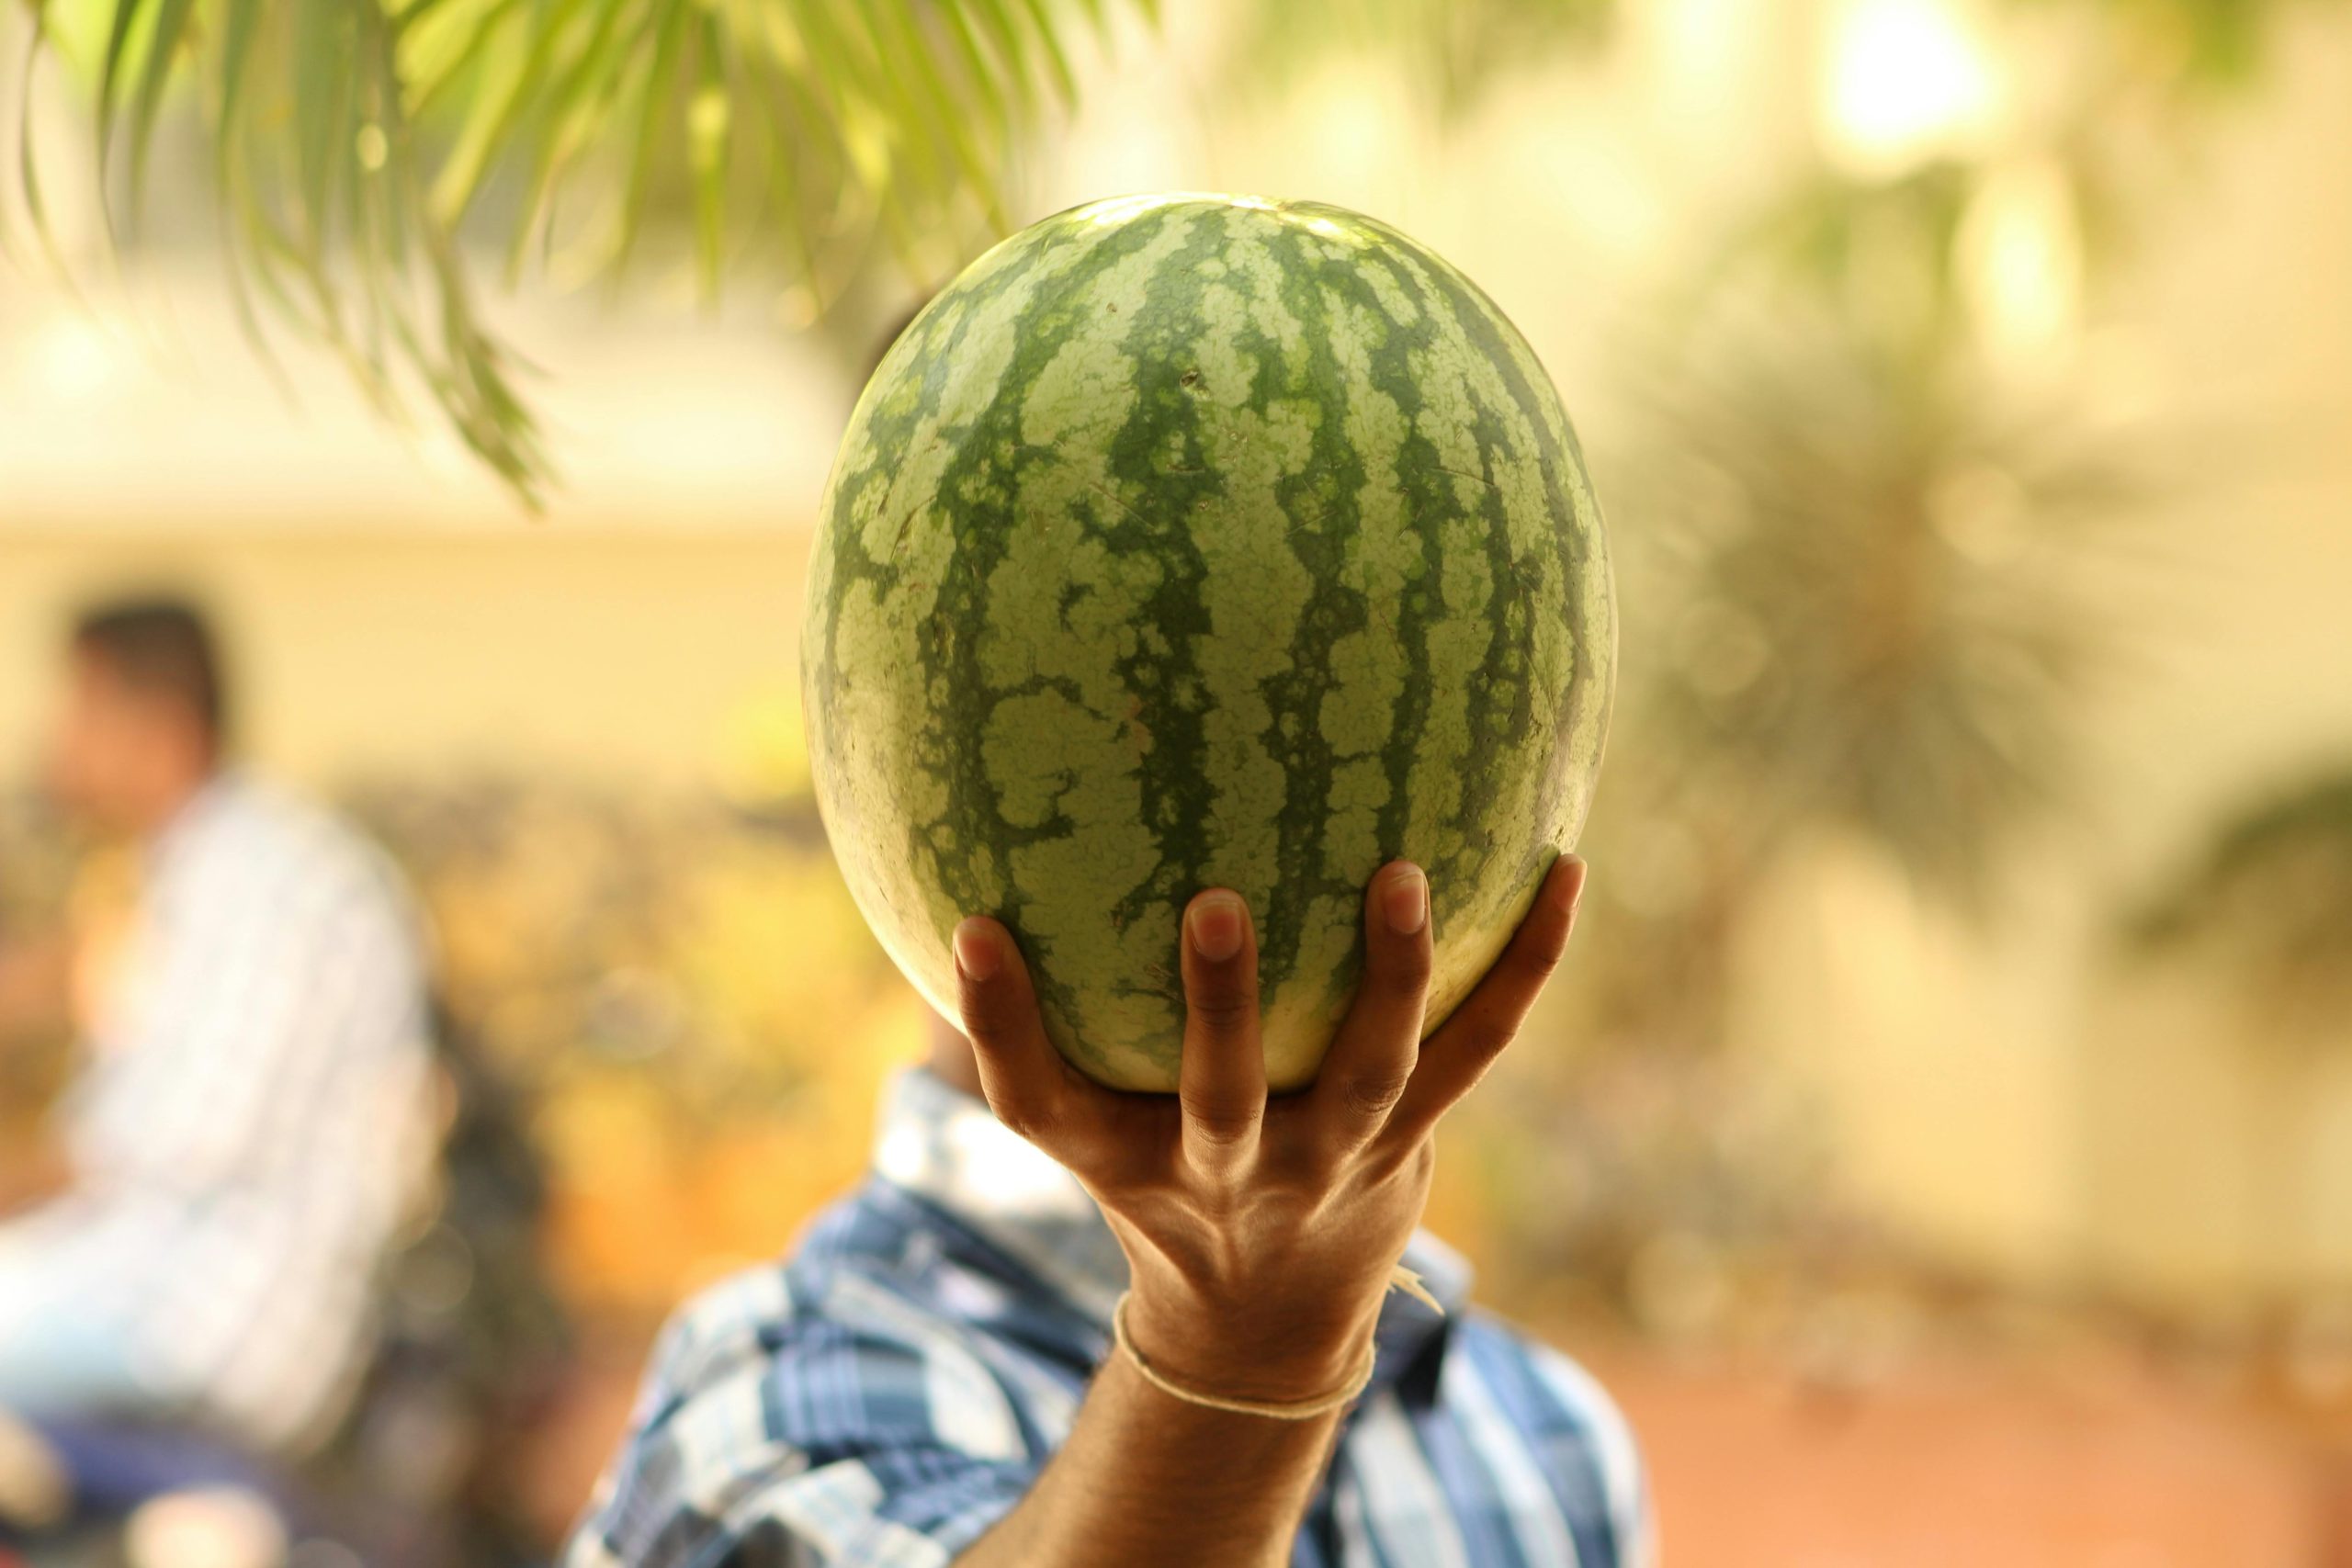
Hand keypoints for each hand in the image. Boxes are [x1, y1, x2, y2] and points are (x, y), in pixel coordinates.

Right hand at [951, 854, 1586, 1404]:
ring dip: (1391, 977)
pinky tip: (1566, 870)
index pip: (1042, 1105)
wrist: (1264, 1321)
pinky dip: (1527, 963)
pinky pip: (1479, 1048)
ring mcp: (1335, 1158)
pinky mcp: (1413, 1137)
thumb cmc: (1158, 1180)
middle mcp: (1232, 1170)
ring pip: (1368, 1072)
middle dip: (1220, 1008)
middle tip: (1217, 906)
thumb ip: (1044, 1023)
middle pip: (1219, 1096)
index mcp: (1128, 1161)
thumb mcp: (1089, 1125)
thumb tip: (982, 865)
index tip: (975, 929)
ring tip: (1403, 876)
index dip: (1002, 1026)